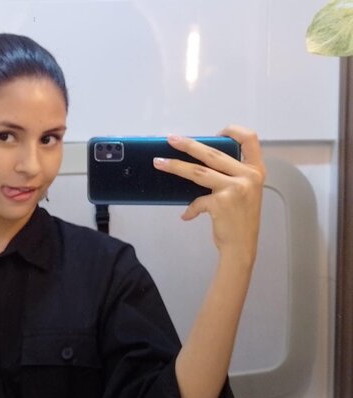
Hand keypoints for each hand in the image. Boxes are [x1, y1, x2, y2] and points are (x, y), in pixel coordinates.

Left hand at [153, 125, 265, 262]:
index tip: (216, 132)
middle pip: (213, 153)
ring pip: (198, 172)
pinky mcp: (221, 202)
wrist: (241, 248)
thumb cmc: (239, 220)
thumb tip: (198, 163)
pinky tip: (187, 215)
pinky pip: (197, 201)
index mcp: (256, 171)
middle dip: (188, 145)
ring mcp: (236, 188)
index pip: (250, 140)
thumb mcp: (244, 193)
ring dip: (175, 166)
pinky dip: (190, 209)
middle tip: (171, 139)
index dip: (233, 131)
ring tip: (159, 162)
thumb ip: (230, 176)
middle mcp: (249, 176)